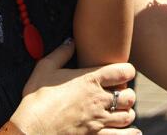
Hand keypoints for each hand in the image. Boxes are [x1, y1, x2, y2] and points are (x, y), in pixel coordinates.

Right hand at [10, 41, 138, 134]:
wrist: (33, 128)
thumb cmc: (36, 98)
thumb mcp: (44, 68)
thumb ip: (61, 53)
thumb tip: (71, 41)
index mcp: (90, 80)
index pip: (123, 71)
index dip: (128, 70)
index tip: (124, 72)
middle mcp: (99, 99)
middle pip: (129, 96)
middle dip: (127, 94)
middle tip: (119, 94)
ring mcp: (99, 120)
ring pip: (128, 116)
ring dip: (127, 112)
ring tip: (121, 111)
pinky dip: (130, 133)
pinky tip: (133, 131)